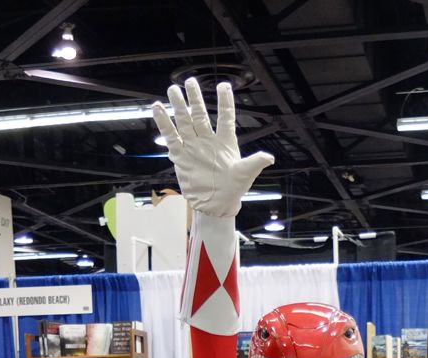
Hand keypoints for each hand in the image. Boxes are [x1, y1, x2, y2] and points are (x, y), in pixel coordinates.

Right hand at [152, 79, 273, 217]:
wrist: (216, 205)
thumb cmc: (233, 189)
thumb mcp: (245, 174)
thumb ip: (255, 163)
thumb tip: (269, 158)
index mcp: (225, 142)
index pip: (225, 117)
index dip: (224, 102)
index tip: (223, 86)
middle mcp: (208, 141)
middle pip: (200, 115)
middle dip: (195, 99)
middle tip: (190, 81)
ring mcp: (193, 147)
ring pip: (184, 122)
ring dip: (179, 107)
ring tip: (172, 90)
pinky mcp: (181, 157)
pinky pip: (171, 137)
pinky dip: (164, 124)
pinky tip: (158, 109)